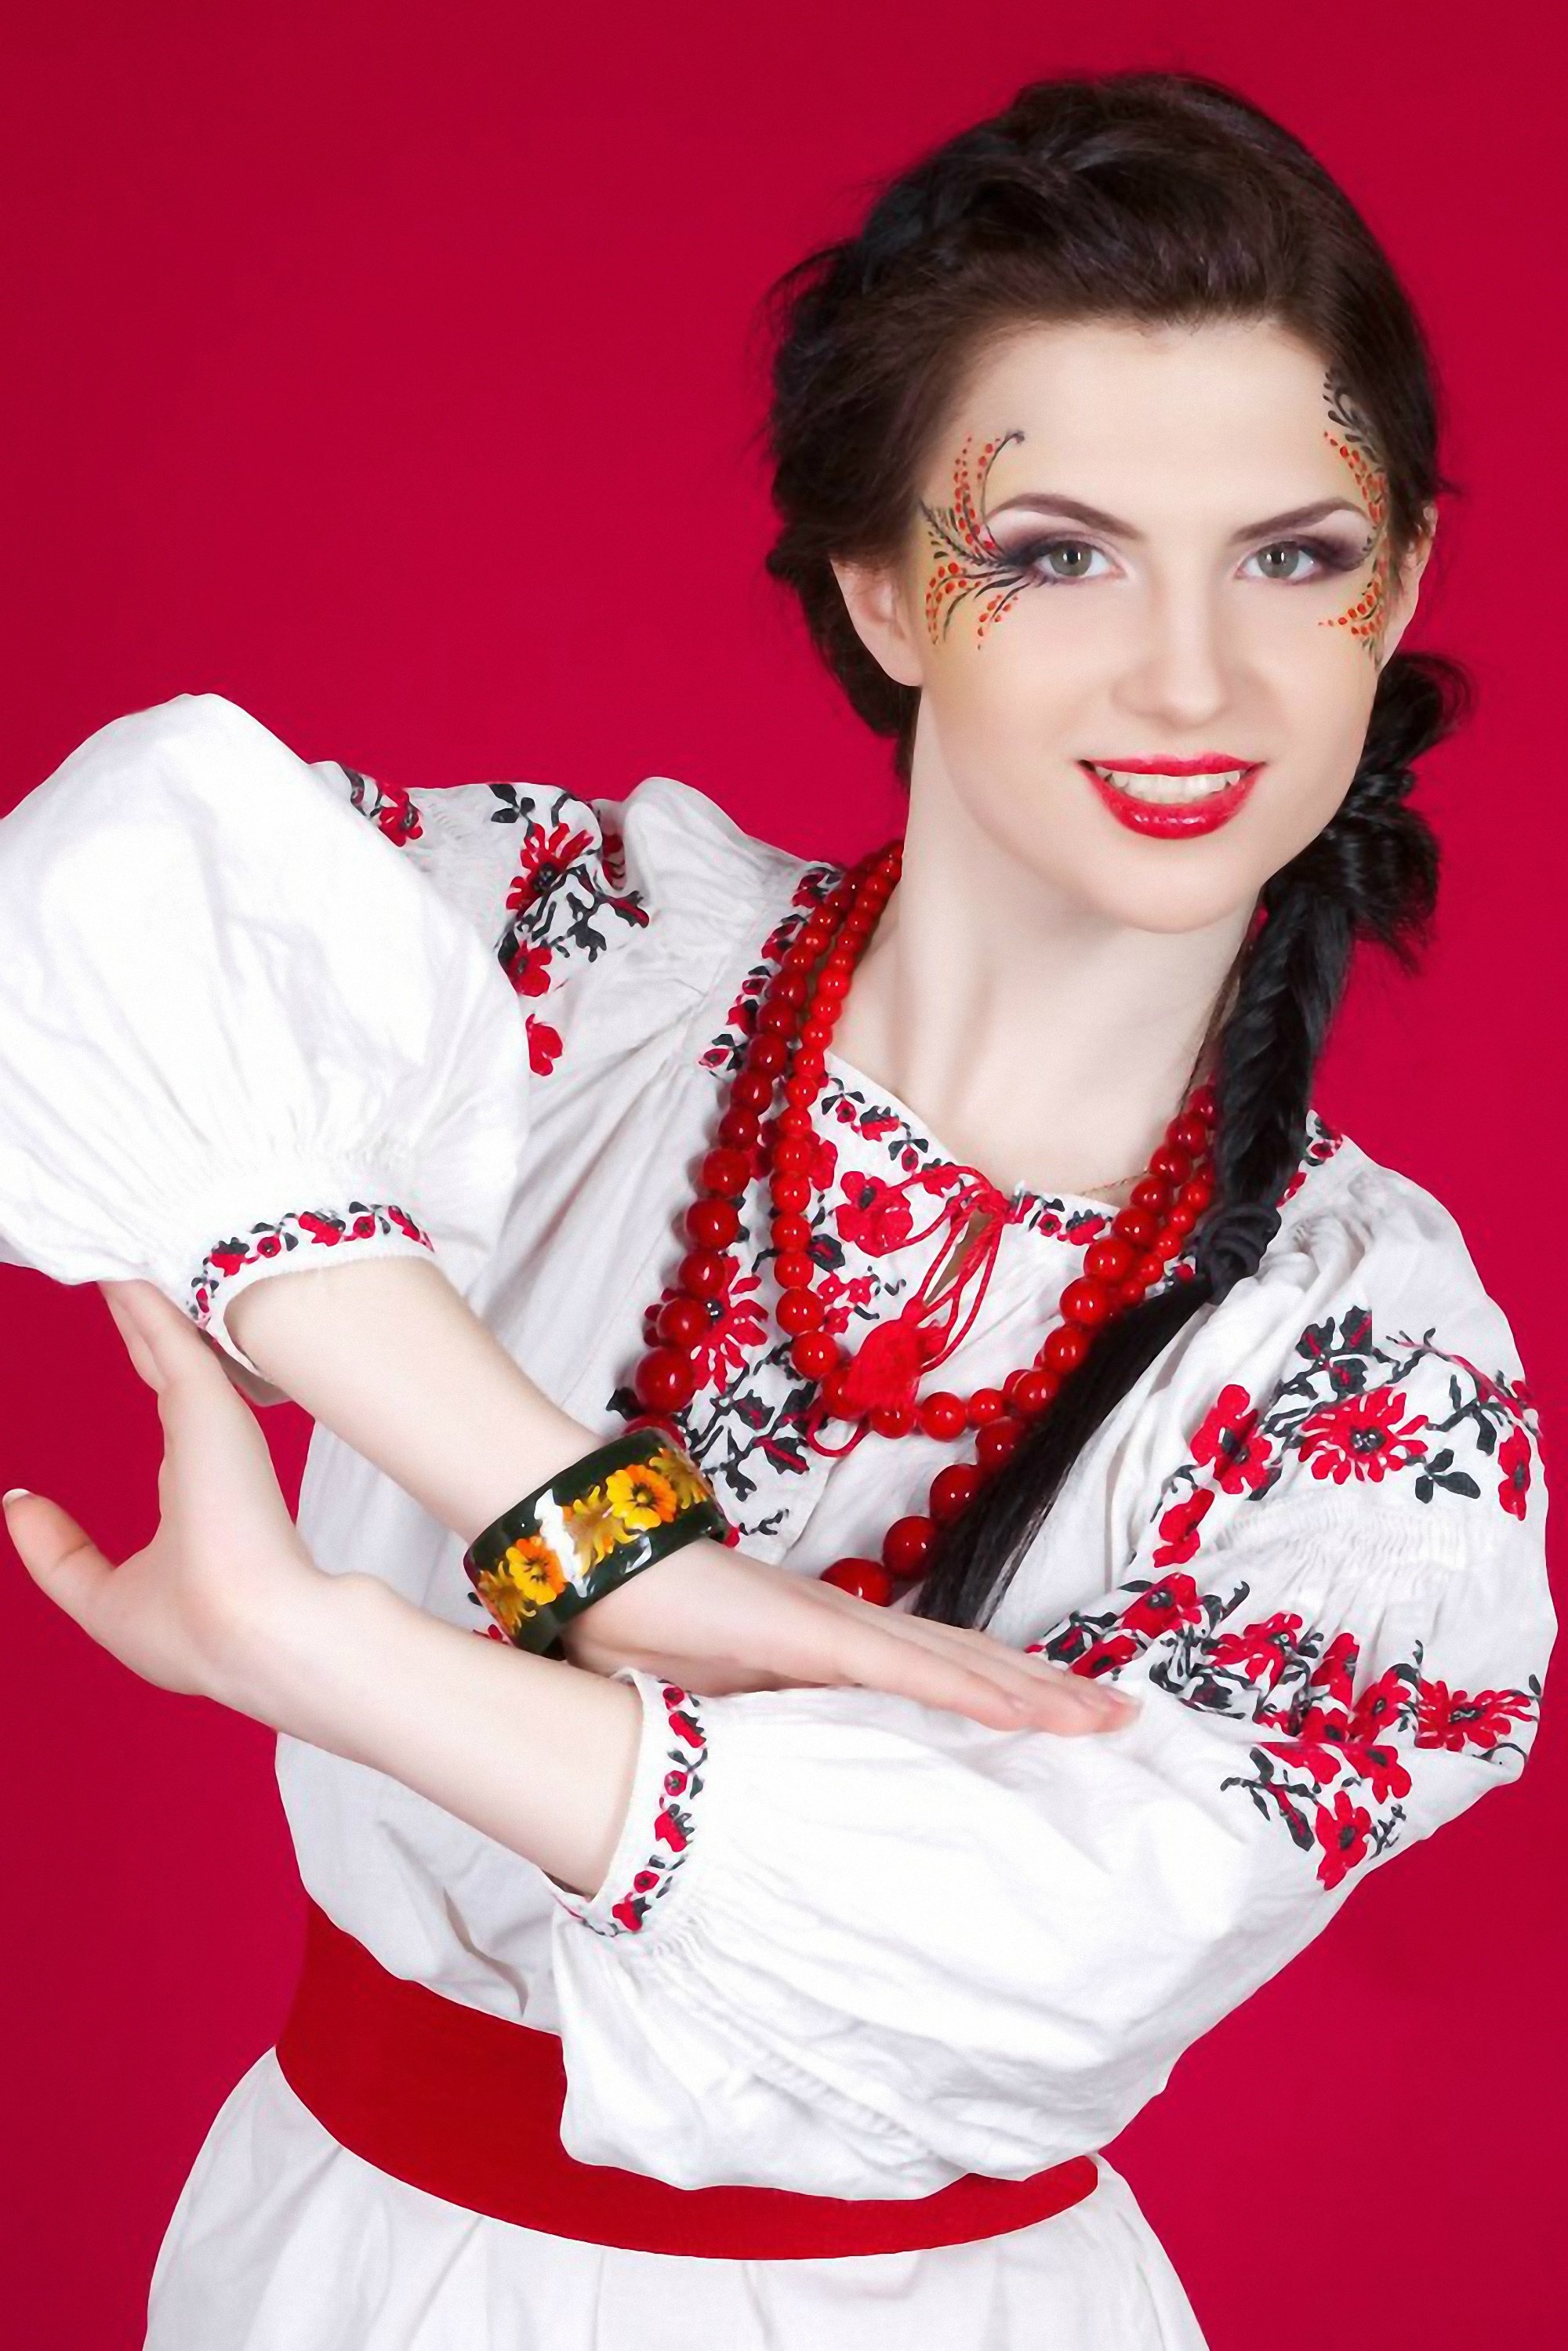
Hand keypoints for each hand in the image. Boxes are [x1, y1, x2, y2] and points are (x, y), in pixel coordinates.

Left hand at [3, 1279, 327, 1712]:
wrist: (254, 1633)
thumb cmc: (192, 1627)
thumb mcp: (101, 1597)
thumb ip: (58, 1553)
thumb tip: (14, 1505)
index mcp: (194, 1487)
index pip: (167, 1401)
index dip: (145, 1351)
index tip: (125, 1313)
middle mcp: (208, 1442)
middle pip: (168, 1353)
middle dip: (143, 1307)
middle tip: (120, 1252)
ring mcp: (212, 1419)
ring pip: (168, 1332)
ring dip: (142, 1289)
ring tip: (118, 1230)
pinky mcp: (207, 1403)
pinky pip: (162, 1331)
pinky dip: (139, 1297)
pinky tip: (116, 1260)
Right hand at [560, 1538, 1139, 1736]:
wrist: (589, 1566)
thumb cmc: (635, 1628)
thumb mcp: (705, 1701)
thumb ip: (751, 1730)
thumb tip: (776, 1778)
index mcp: (825, 1645)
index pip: (935, 1669)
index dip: (1002, 1689)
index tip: (1063, 1717)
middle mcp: (847, 1628)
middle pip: (969, 1660)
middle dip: (1048, 1690)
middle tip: (1121, 1719)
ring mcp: (833, 1626)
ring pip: (957, 1662)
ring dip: (1035, 1691)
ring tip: (1102, 1717)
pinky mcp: (811, 1634)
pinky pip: (905, 1669)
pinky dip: (969, 1688)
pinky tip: (1021, 1709)